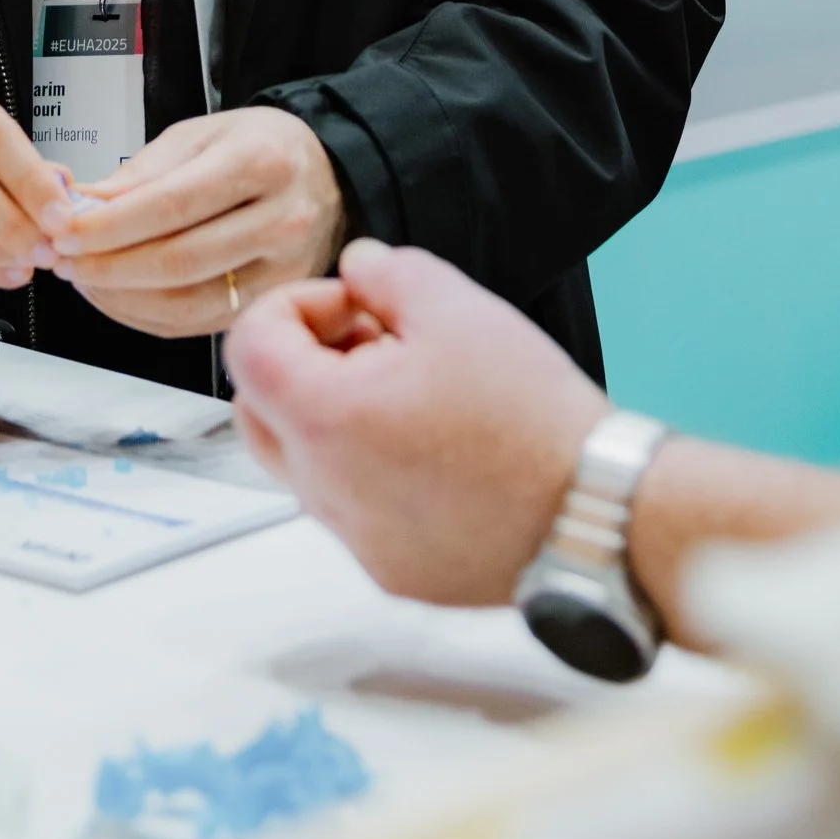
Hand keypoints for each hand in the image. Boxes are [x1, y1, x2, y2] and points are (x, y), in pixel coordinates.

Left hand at [40, 107, 345, 339]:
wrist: (326, 177)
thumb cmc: (261, 148)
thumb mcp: (202, 134)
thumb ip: (141, 173)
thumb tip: (82, 205)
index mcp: (263, 162)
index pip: (171, 205)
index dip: (109, 225)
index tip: (65, 230)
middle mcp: (281, 220)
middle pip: (177, 261)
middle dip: (106, 265)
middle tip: (62, 258)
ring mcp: (282, 271)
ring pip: (184, 302)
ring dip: (119, 296)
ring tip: (83, 277)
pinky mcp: (269, 304)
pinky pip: (195, 324)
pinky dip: (144, 315)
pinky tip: (117, 294)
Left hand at [228, 239, 603, 603]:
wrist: (592, 512)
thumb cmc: (529, 418)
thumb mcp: (456, 306)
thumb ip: (386, 272)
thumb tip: (357, 268)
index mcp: (324, 419)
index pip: (246, 347)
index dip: (294, 305)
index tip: (352, 305)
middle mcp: (324, 490)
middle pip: (259, 409)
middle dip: (303, 361)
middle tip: (374, 341)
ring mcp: (355, 539)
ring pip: (306, 462)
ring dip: (338, 414)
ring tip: (418, 391)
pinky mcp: (391, 570)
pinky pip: (353, 509)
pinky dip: (373, 469)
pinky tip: (441, 448)